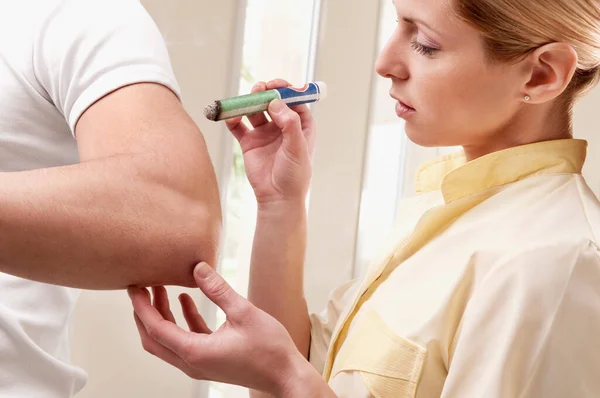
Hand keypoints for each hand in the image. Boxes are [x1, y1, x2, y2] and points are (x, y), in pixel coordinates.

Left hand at [128, 263, 324, 395]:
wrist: (285, 375)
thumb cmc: (269, 349)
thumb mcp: (244, 312)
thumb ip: (218, 289)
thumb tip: (198, 267)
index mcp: (195, 352)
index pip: (156, 328)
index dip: (142, 306)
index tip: (133, 286)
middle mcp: (192, 362)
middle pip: (154, 338)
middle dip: (144, 313)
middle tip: (140, 288)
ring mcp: (200, 364)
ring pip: (168, 340)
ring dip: (162, 316)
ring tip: (160, 290)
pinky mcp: (210, 360)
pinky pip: (186, 341)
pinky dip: (181, 322)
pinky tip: (185, 302)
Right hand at [225, 79, 315, 204]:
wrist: (278, 198)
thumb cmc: (294, 175)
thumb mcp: (297, 148)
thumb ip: (289, 124)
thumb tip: (276, 102)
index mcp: (301, 126)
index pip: (294, 101)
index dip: (286, 90)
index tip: (277, 86)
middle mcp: (282, 126)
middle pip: (273, 102)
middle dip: (266, 93)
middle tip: (260, 88)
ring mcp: (265, 133)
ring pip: (255, 111)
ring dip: (250, 102)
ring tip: (246, 99)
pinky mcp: (249, 142)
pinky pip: (238, 126)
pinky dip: (233, 118)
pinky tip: (230, 116)